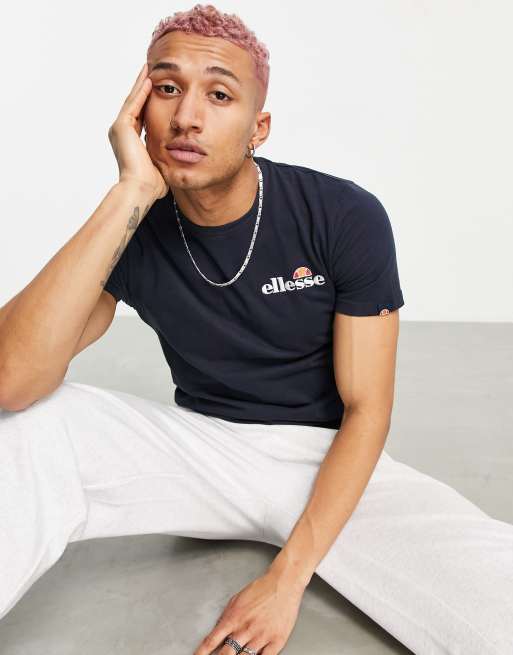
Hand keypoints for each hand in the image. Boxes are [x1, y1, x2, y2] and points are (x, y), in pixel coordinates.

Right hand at [108, 62, 167, 200]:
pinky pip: (133, 104)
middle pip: (135, 104)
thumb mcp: (162, 165)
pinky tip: (149, 79)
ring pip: (133, 100)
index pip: (141, 116)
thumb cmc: (153, 185)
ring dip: (141, 84)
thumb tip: (180, 156)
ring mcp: (119, 129)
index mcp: (130, 142)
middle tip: (151, 71)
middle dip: (143, 88)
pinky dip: (141, 91)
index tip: (158, 90)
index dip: (149, 102)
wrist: (141, 189)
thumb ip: (167, 156)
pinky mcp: (121, 127)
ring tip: (149, 68)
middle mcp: (121, 133)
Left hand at [193, 568, 304, 654]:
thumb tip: (217, 631)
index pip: (212, 641)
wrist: (284, 583)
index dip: (202, 653)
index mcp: (233, 618)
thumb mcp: (237, 599)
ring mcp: (261, 637)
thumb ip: (226, 617)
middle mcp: (246, 629)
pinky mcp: (276, 641)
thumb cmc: (262, 589)